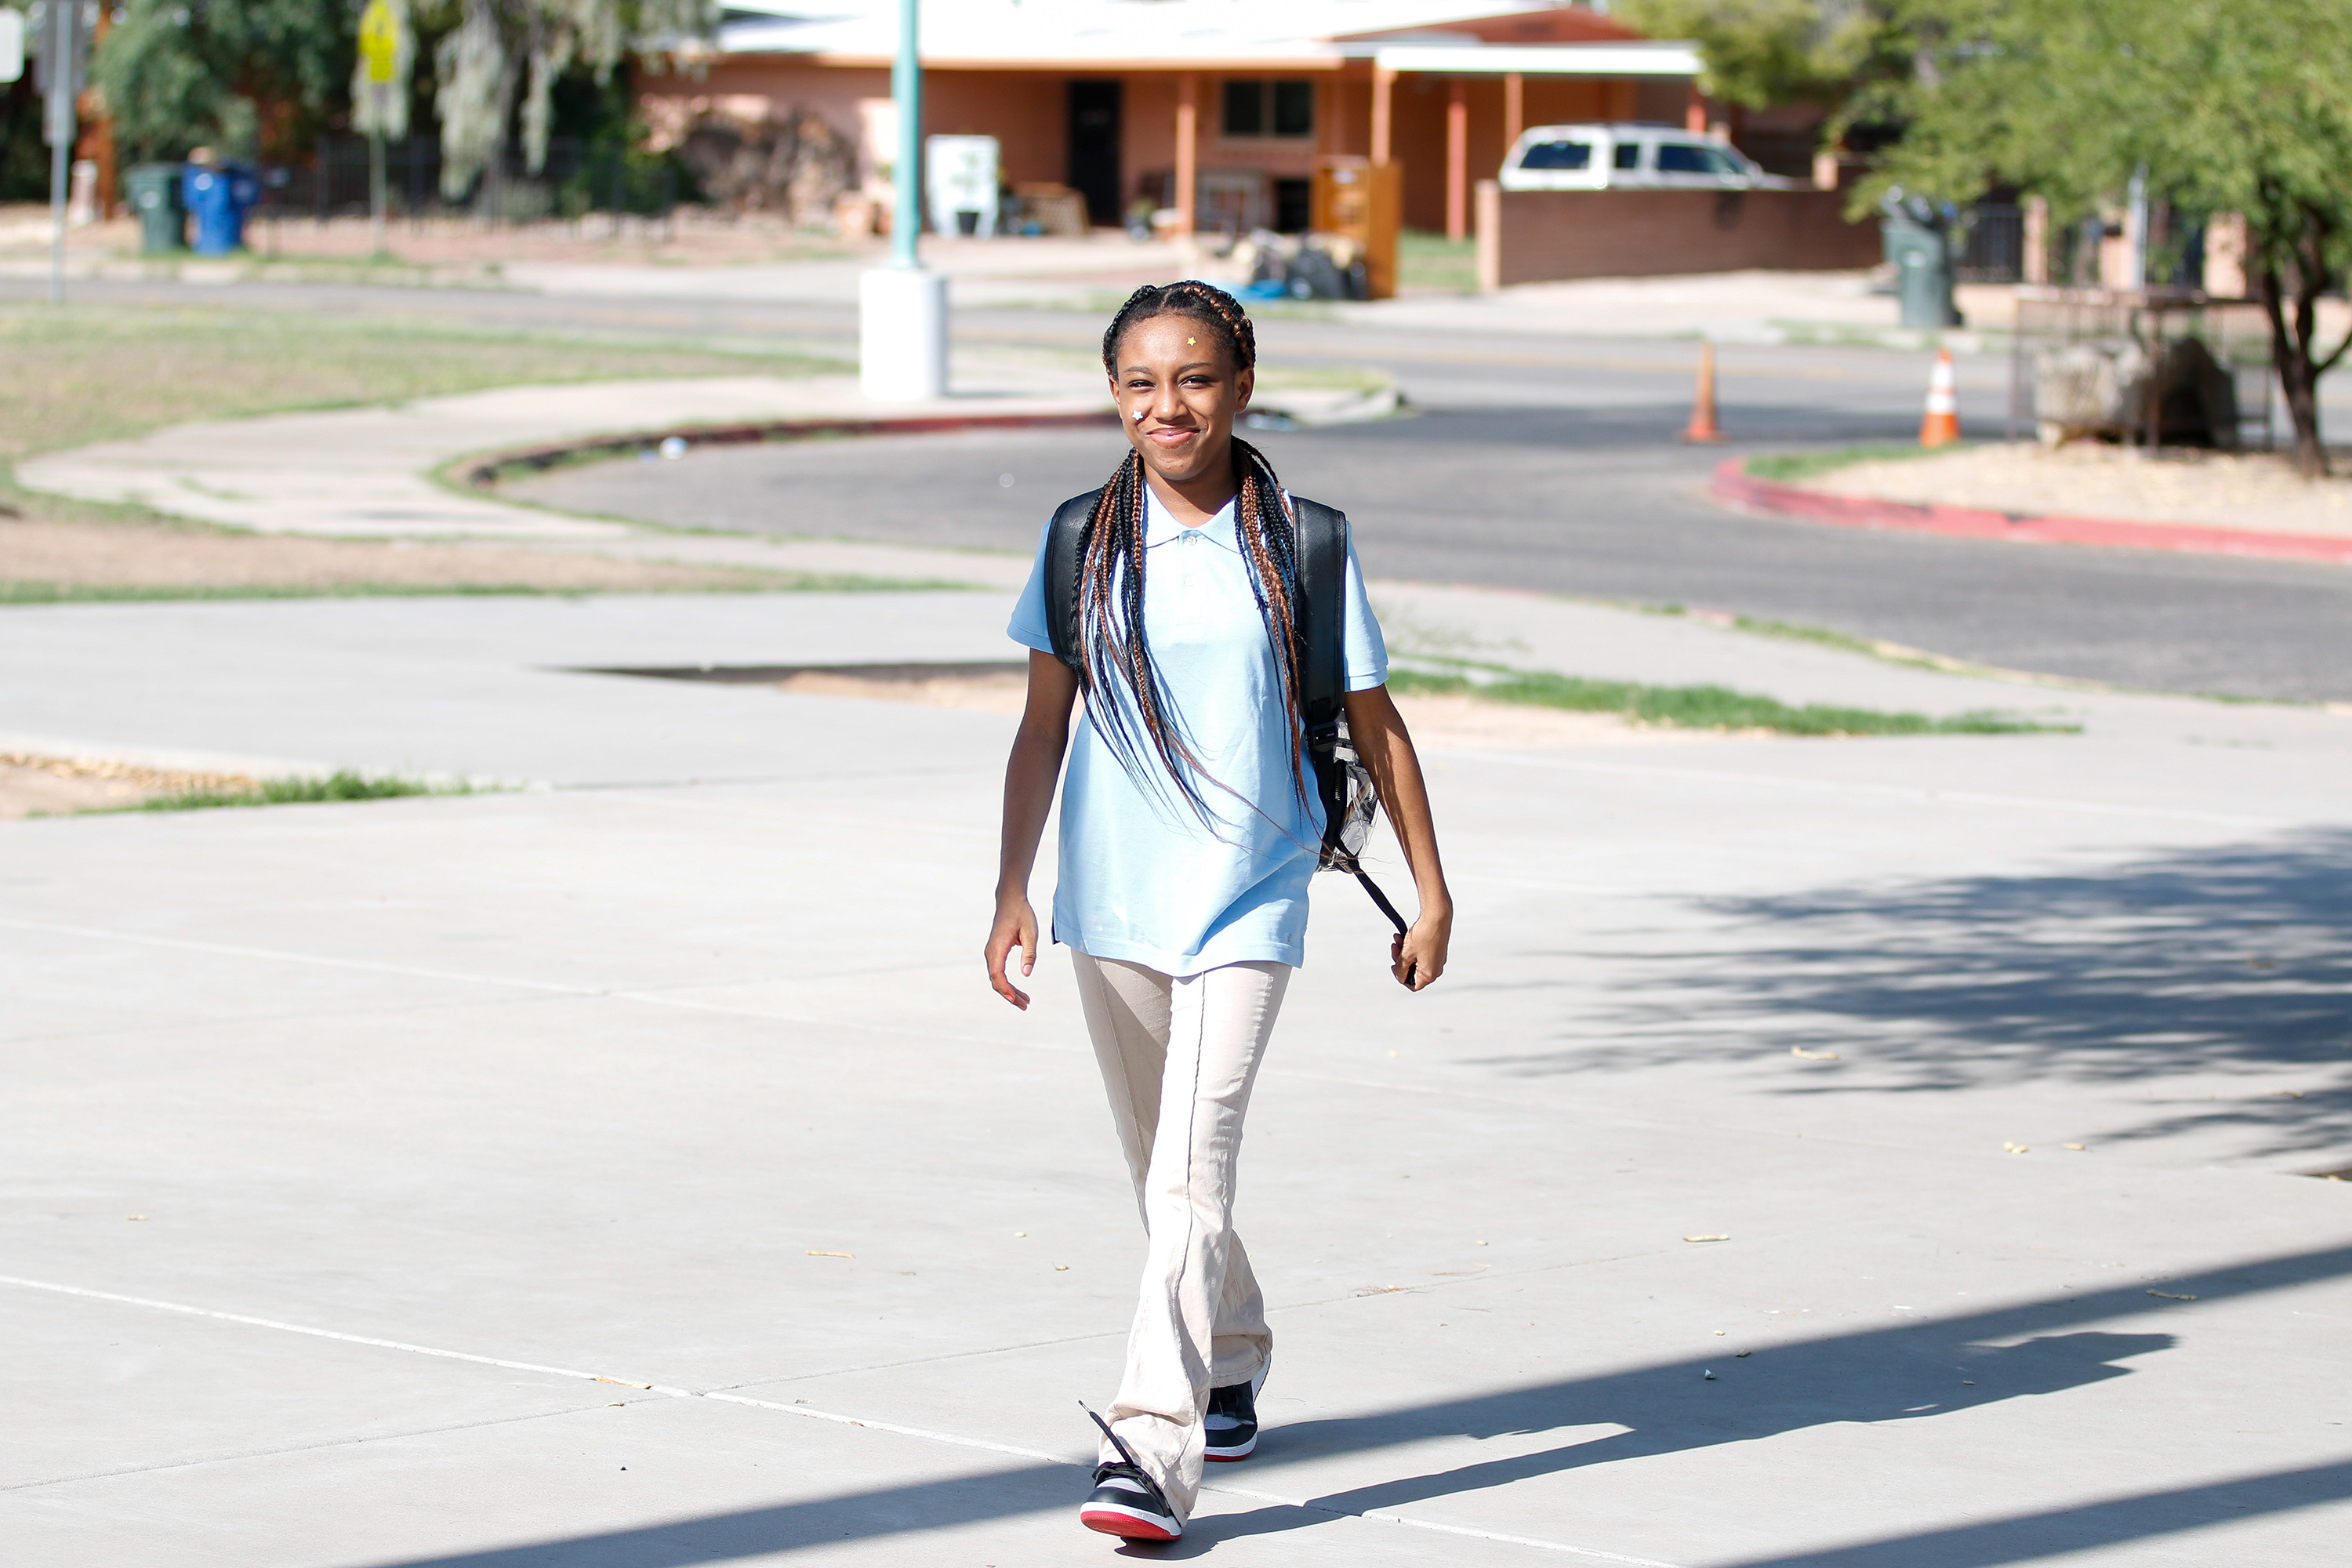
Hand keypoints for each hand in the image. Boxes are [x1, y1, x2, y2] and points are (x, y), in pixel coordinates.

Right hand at [985, 892, 1039, 1008]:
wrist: (1010, 900)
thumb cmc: (1021, 914)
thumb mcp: (1031, 933)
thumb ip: (1029, 954)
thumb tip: (1026, 974)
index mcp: (997, 948)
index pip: (998, 975)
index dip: (1006, 990)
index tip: (1016, 1000)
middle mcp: (991, 953)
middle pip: (996, 981)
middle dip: (1010, 995)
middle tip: (1026, 1005)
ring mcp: (992, 953)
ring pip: (997, 979)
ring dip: (1010, 991)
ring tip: (1025, 1001)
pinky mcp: (996, 953)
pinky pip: (999, 973)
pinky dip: (1008, 983)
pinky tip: (1019, 990)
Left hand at [1390, 908, 1449, 991]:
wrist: (1436, 916)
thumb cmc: (1423, 935)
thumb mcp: (1406, 955)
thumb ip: (1400, 969)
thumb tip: (1399, 977)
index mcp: (1429, 974)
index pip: (1413, 985)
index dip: (1401, 977)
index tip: (1394, 966)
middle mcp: (1435, 968)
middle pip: (1412, 971)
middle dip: (1400, 960)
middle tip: (1394, 948)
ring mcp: (1437, 959)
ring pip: (1415, 960)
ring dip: (1403, 951)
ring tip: (1397, 939)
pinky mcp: (1436, 949)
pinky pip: (1421, 952)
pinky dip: (1411, 947)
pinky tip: (1403, 936)